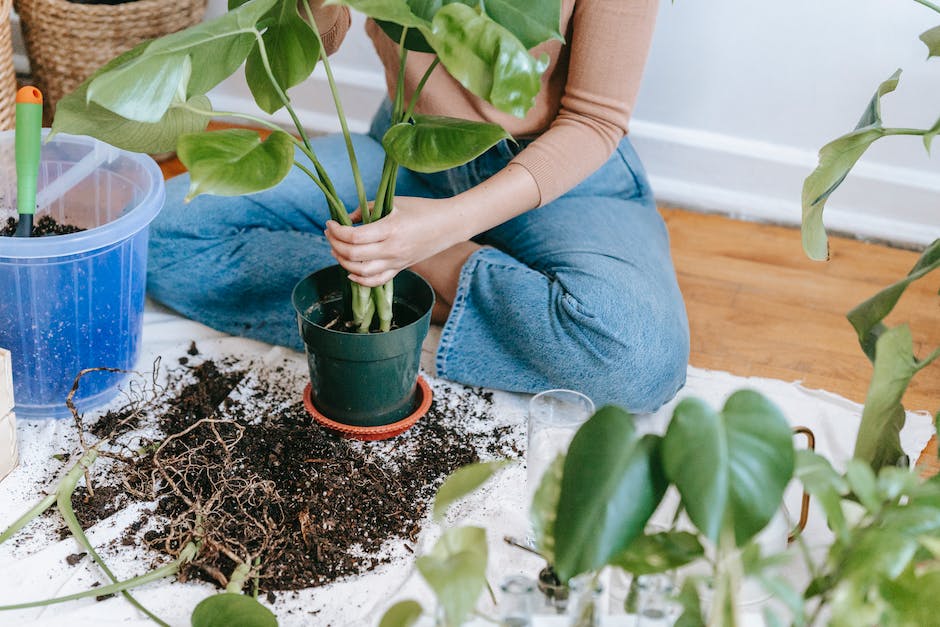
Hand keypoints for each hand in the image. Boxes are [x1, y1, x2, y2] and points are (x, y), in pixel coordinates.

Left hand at [325, 196, 463, 286]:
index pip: (354, 236)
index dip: (337, 231)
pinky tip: (350, 270)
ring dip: (343, 261)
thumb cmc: (422, 209)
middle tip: (330, 233)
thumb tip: (346, 219)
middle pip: (353, 254)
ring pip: (361, 271)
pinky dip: (359, 279)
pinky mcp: (400, 269)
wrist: (449, 225)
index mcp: (390, 229)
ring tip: (337, 249)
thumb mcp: (394, 202)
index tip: (330, 222)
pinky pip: (376, 281)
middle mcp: (392, 249)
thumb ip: (367, 209)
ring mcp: (396, 262)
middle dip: (335, 244)